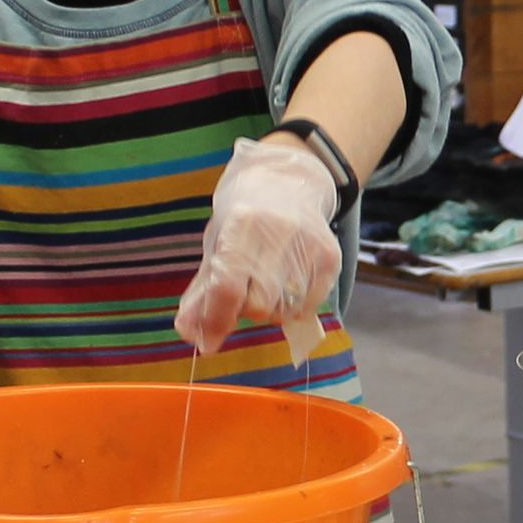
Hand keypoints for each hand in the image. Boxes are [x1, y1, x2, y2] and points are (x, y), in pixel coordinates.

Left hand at [178, 134, 341, 356]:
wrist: (287, 182)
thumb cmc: (243, 218)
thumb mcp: (216, 246)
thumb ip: (202, 293)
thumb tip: (191, 335)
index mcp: (241, 224)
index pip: (228, 287)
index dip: (217, 319)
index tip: (210, 340)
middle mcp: (279, 232)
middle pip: (259, 304)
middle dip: (246, 309)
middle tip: (245, 290)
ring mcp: (309, 245)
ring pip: (286, 310)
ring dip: (271, 309)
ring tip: (267, 282)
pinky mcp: (331, 257)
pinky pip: (309, 306)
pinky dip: (294, 305)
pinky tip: (288, 282)